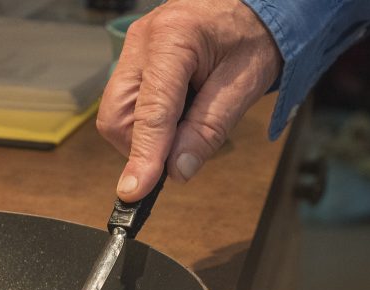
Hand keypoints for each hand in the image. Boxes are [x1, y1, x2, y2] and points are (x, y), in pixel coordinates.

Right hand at [96, 0, 282, 200]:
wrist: (252, 6)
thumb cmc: (253, 36)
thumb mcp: (244, 84)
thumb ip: (209, 129)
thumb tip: (178, 170)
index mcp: (173, 38)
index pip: (150, 111)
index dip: (143, 156)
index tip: (135, 191)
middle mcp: (142, 41)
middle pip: (118, 117)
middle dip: (143, 146)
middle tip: (181, 152)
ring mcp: (132, 50)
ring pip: (116, 115)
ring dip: (145, 136)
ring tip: (185, 122)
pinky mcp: (132, 61)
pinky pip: (125, 106)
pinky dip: (147, 124)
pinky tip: (175, 113)